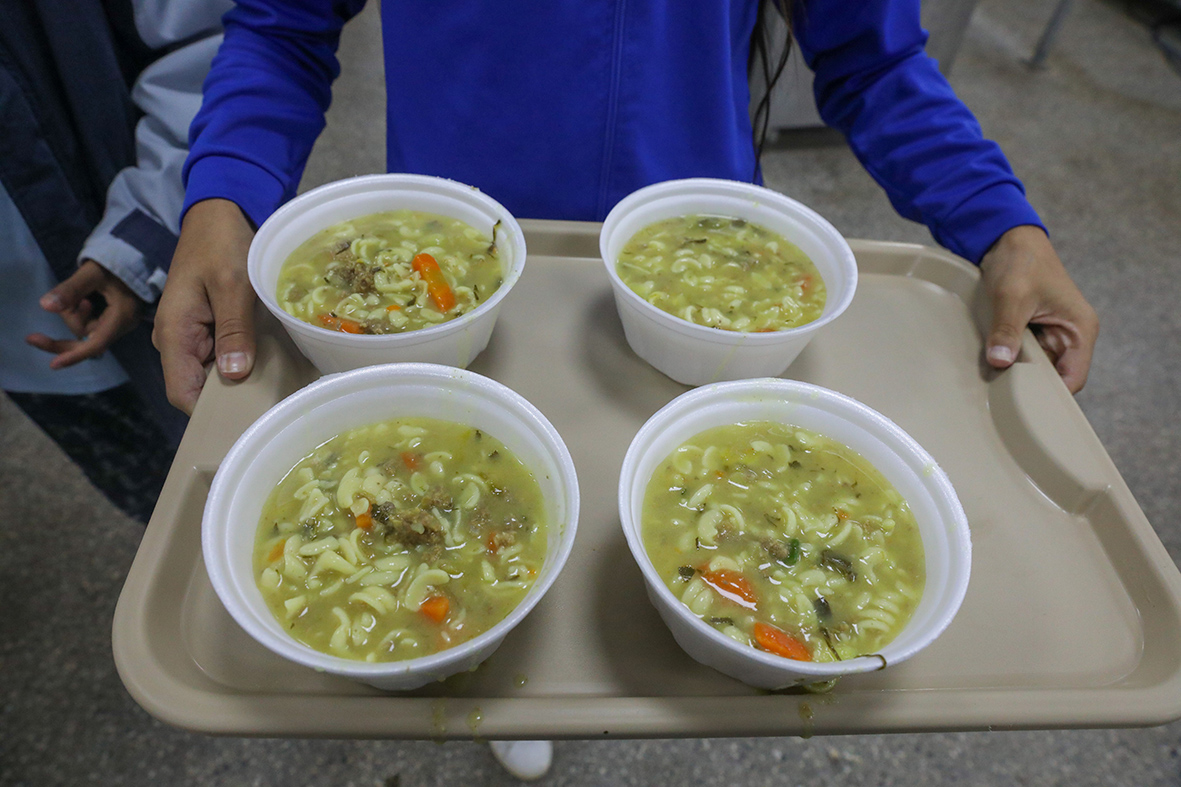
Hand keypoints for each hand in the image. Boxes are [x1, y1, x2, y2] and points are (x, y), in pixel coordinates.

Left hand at [26, 259, 142, 367]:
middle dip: (62, 342)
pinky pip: (91, 325)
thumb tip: (45, 306)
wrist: (136, 256)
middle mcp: (123, 325)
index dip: (75, 355)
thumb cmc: (117, 262)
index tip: (53, 364)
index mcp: (121, 317)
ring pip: (87, 331)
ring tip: (77, 294)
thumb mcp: (91, 273)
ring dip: (73, 315)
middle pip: (89, 343)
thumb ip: (69, 290)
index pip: (97, 344)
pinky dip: (78, 315)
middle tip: (33, 338)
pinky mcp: (114, 319)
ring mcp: (119, 323)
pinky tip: (80, 300)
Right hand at [153, 198, 256, 413]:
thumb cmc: (222, 244)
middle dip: (231, 400)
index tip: (247, 420)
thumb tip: (234, 374)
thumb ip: (233, 330)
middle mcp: (176, 341)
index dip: (210, 413)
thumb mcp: (232, 285)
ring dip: (240, 382)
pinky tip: (270, 366)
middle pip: (198, 389)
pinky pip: (222, 358)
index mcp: (173, 333)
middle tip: (273, 406)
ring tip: (278, 389)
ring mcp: (190, 337)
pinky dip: (243, 363)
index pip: (182, 393)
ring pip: (212, 376)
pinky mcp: (206, 330)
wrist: (218, 215)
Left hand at [979, 225, 1098, 392]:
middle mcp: (1069, 336)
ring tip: (992, 380)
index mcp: (1079, 330)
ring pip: (1034, 368)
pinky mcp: (1032, 332)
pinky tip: (990, 365)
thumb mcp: (1012, 296)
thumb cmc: (1020, 262)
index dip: (1050, 395)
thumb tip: (1000, 362)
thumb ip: (1007, 330)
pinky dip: (1007, 359)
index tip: (1023, 406)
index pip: (1073, 380)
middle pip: (1052, 378)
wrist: (1006, 239)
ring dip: (1015, 372)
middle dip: (1028, 385)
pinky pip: (1021, 356)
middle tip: (1000, 395)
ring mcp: (1050, 335)